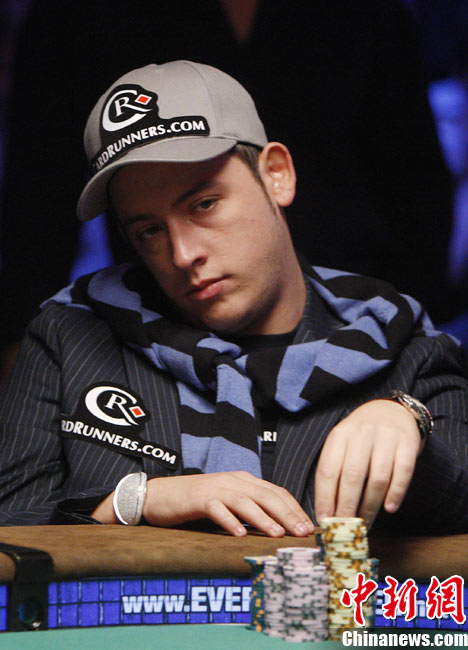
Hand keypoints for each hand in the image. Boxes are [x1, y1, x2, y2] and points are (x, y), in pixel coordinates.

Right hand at [93, 470, 313, 537]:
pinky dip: (229, 521)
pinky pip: (217, 509)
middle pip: (266, 495)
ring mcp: (216, 488)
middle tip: (301, 532)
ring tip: (277, 534)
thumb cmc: (196, 502)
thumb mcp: (228, 501)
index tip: (308, 526)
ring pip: (245, 501)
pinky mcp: (198, 498)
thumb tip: (278, 527)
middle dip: (287, 514)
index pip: (276, 492)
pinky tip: (239, 534)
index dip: (294, 508)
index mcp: (243, 480)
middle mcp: (233, 480)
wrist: (160, 494)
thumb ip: (249, 508)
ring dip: (263, 518)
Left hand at [314, 399, 421, 528]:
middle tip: (345, 527)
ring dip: (371, 505)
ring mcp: (386, 437)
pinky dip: (396, 493)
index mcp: (340, 434)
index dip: (325, 498)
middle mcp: (362, 433)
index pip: (328, 470)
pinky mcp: (407, 443)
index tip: (324, 519)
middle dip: (347, 506)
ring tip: (365, 522)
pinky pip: (402, 472)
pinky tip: (390, 508)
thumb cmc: (362, 435)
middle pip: (352, 476)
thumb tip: (327, 510)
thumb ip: (335, 469)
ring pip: (377, 477)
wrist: (391, 410)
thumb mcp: (343, 443)